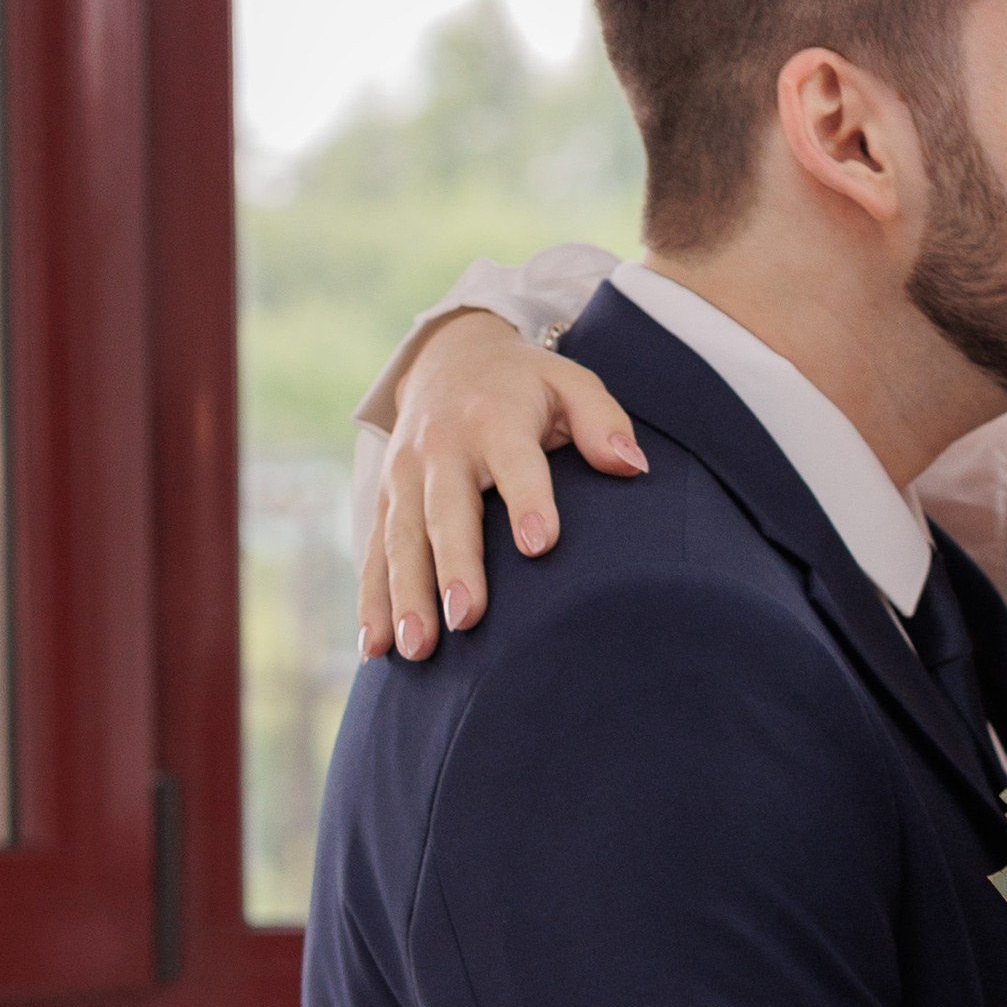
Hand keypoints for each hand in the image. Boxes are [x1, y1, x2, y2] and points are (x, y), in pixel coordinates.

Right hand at [360, 312, 647, 660]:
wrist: (447, 358)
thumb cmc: (525, 385)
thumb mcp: (570, 383)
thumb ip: (602, 420)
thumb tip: (633, 466)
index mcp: (494, 417)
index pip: (514, 461)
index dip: (527, 500)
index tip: (539, 545)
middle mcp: (442, 448)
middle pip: (447, 512)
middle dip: (454, 566)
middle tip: (466, 618)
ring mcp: (405, 477)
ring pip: (402, 540)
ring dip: (407, 596)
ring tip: (417, 649)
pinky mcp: (386, 502)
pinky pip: (375, 554)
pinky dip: (372, 601)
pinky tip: (376, 648)